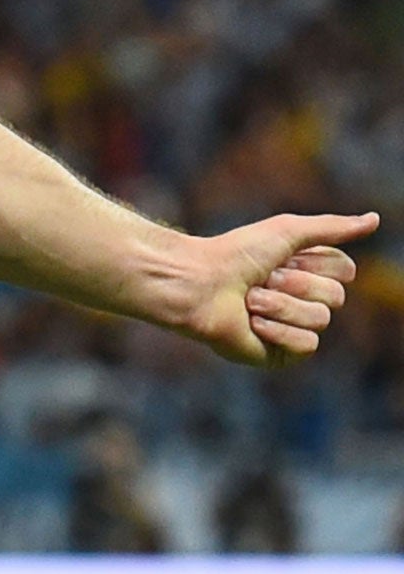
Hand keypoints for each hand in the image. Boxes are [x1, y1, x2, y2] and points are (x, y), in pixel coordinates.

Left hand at [185, 212, 379, 366]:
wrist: (198, 284)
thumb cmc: (236, 254)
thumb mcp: (287, 231)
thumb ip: (332, 228)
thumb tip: (376, 219)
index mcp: (307, 271)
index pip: (345, 271)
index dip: (316, 263)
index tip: (282, 257)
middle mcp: (302, 299)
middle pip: (336, 296)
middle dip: (296, 284)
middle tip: (262, 279)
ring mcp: (291, 327)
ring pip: (320, 320)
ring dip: (281, 305)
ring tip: (249, 301)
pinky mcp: (278, 353)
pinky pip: (306, 345)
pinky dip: (278, 330)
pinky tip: (251, 324)